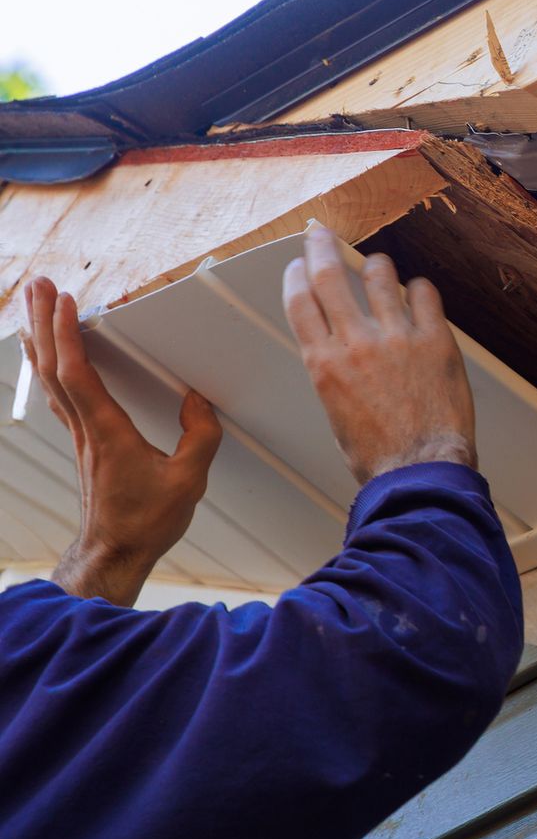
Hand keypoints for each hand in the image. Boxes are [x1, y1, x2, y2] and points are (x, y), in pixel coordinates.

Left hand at [23, 278, 221, 605]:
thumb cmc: (145, 522)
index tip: (67, 300)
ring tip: (35, 309)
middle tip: (40, 286)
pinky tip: (49, 358)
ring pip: (50, 379)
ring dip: (40, 339)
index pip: (78, 374)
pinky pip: (57, 394)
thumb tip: (198, 402)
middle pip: (53, 367)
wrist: (115, 553)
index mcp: (108, 433)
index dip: (68, 334)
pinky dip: (49, 366)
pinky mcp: (83, 444)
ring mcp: (79, 437)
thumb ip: (199, 436)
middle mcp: (85, 430)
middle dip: (44, 321)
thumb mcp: (188, 481)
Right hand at [282, 224, 475, 483]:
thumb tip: (343, 358)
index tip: (299, 264)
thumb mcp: (337, 413)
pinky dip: (419, 288)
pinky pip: (425, 294)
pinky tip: (419, 292)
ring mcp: (397, 337)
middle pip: (330, 277)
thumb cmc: (379, 454)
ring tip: (378, 264)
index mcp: (324, 364)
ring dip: (376, 265)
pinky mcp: (435, 340)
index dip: (297, 276)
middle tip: (320, 233)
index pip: (300, 303)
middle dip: (321, 247)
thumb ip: (336, 375)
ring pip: (380, 277)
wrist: (419, 468)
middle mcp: (356, 343)